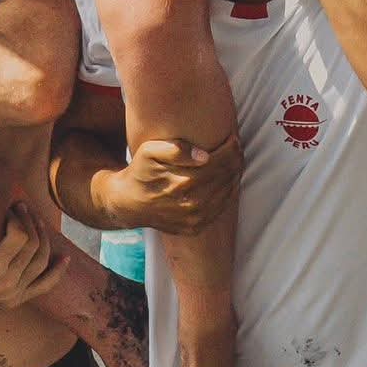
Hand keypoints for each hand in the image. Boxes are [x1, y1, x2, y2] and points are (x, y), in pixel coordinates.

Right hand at [0, 205, 60, 324]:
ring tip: (36, 220)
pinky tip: (65, 258)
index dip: (19, 217)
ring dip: (43, 238)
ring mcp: (13, 295)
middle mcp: (7, 284)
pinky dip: (57, 272)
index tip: (10, 207)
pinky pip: (44, 287)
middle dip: (31, 222)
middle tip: (22, 207)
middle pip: (33, 246)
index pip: (20, 236)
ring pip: (41, 262)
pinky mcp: (15, 301)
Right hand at [103, 135, 241, 234]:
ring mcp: (195, 219)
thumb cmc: (140, 171)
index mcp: (183, 182)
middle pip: (225, 177)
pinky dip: (229, 193)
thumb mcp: (149, 152)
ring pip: (226, 193)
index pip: (218, 163)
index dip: (230, 149)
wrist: (129, 203)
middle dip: (235, 160)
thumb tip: (204, 155)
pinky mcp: (195, 227)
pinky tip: (229, 181)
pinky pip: (220, 209)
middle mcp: (192, 204)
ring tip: (236, 161)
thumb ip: (176, 150)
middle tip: (238, 147)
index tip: (234, 138)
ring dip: (234, 175)